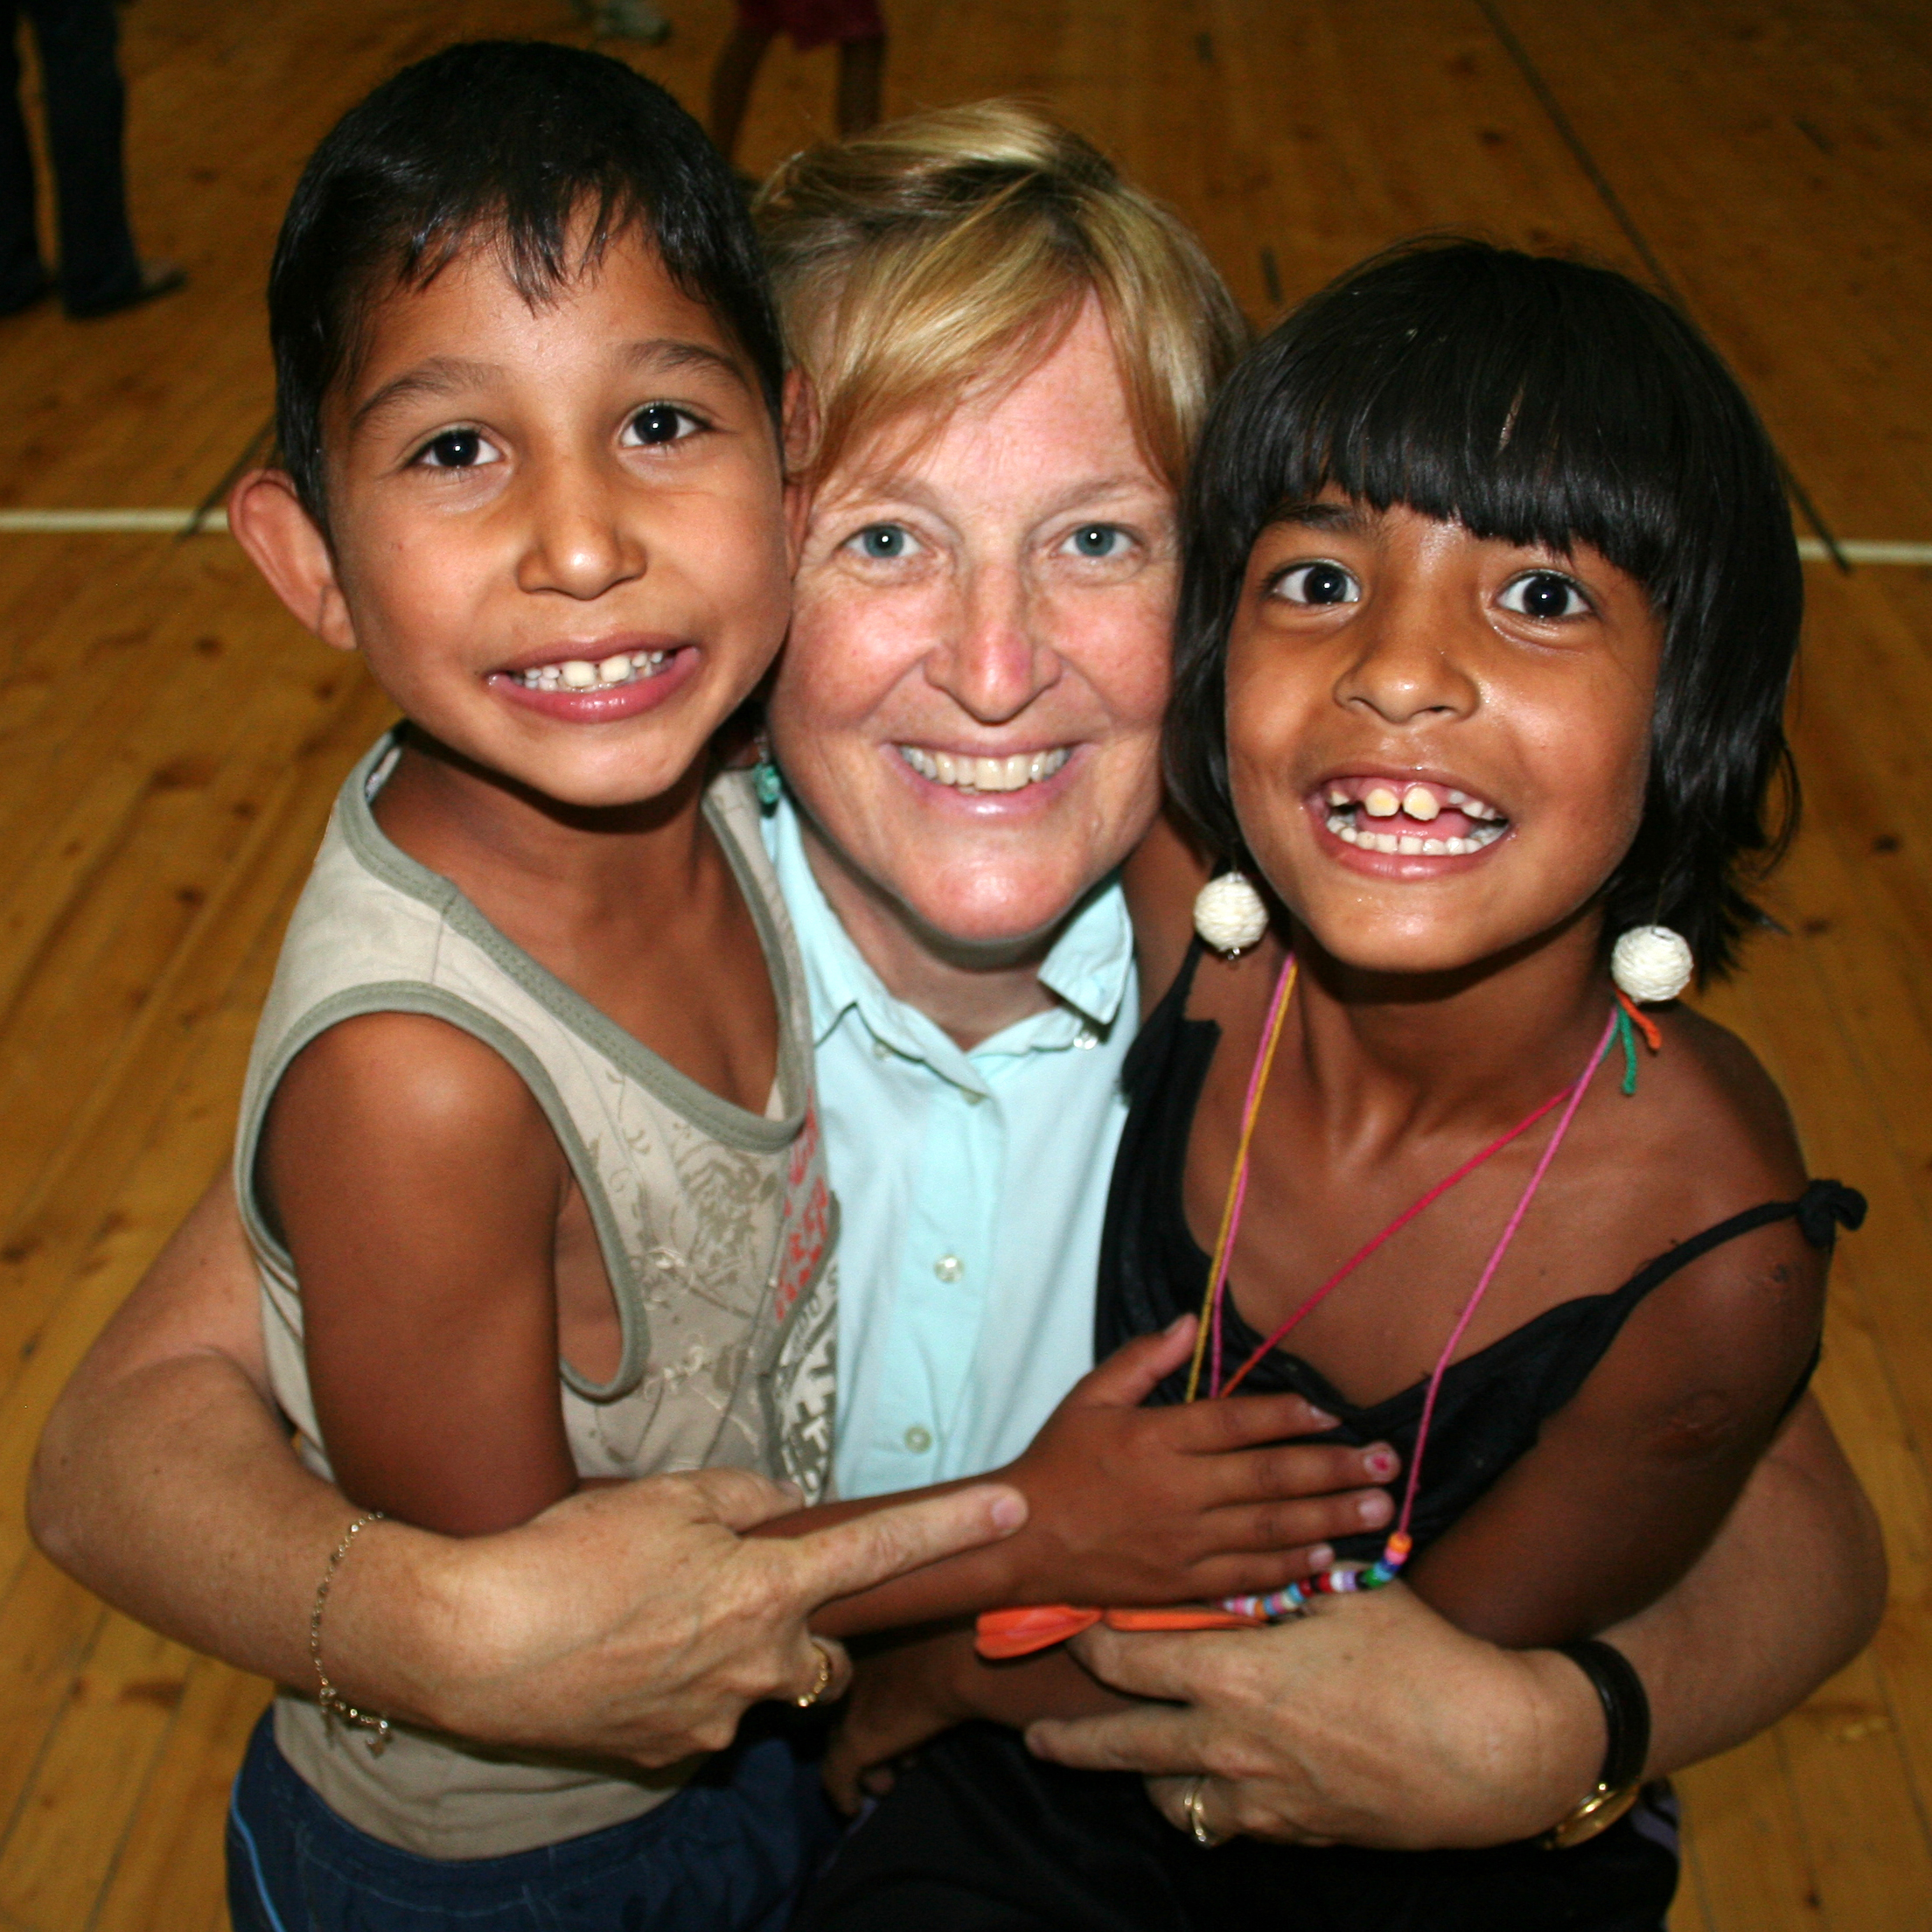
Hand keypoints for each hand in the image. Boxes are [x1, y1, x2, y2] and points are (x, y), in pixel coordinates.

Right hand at [350, 1468, 1024, 1768]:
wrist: (471, 1644)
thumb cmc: (568, 1557)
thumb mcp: (665, 1498)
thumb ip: (744, 1497)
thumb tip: (784, 1507)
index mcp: (768, 1592)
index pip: (882, 1551)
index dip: (952, 1530)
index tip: (1011, 1512)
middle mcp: (758, 1669)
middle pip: (828, 1652)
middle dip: (812, 1625)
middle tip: (747, 1588)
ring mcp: (714, 1723)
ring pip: (761, 1685)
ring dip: (736, 1654)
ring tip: (657, 1618)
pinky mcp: (667, 1757)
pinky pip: (703, 1717)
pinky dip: (682, 1687)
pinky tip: (626, 1656)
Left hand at [823, 1625, 1128, 1813]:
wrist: (967, 1656)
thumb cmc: (985, 1632)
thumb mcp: (979, 1623)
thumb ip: (979, 1629)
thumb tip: (1011, 1626)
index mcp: (888, 1626)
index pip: (876, 1660)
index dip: (894, 1687)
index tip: (915, 1707)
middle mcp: (863, 1659)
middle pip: (864, 1698)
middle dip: (885, 1724)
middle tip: (903, 1749)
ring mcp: (856, 1698)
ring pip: (850, 1735)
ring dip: (873, 1756)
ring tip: (890, 1777)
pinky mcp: (856, 1738)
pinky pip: (838, 1773)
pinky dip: (844, 1789)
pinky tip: (853, 1804)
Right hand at [1001, 1317, 1396, 1604]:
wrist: (1020, 1543)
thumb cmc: (1056, 1464)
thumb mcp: (1088, 1398)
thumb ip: (1141, 1359)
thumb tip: (1191, 1322)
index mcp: (1158, 1439)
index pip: (1238, 1422)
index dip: (1291, 1415)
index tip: (1335, 1414)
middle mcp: (1179, 1491)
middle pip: (1271, 1477)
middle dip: (1335, 1469)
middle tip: (1387, 1463)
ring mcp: (1183, 1543)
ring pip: (1271, 1529)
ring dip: (1330, 1517)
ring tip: (1379, 1508)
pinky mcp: (1181, 1585)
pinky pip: (1248, 1578)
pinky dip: (1290, 1569)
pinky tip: (1327, 1557)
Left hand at [1025, 1583, 1604, 1849]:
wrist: (1487, 1749)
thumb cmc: (1418, 1656)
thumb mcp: (1343, 1595)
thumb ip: (1279, 1584)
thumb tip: (1245, 1554)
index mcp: (1231, 1673)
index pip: (1127, 1660)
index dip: (1091, 1644)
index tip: (1071, 1632)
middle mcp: (1229, 1741)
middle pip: (1120, 1746)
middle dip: (1071, 1740)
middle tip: (1038, 1736)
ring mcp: (1259, 1795)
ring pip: (1170, 1796)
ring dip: (1144, 1776)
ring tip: (1126, 1763)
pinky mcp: (1294, 1831)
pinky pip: (1226, 1825)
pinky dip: (1207, 1806)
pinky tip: (1207, 1789)